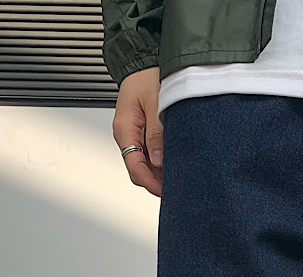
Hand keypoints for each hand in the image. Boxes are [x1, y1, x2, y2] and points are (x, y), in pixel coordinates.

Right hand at [112, 66, 162, 197]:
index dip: (149, 182)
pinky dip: (160, 161)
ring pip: (144, 163)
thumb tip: (158, 161)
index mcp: (124, 128)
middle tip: (175, 187)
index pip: (133, 166)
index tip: (164, 191)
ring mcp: (133, 134)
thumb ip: (156, 133)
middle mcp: (126, 134)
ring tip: (178, 176)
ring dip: (158, 172)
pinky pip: (148, 153)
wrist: (144, 60)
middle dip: (155, 180)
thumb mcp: (156, 103)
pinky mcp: (141, 132)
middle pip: (137, 169)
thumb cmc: (147, 75)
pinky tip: (173, 162)